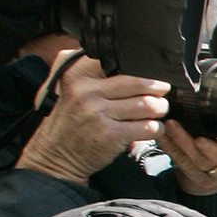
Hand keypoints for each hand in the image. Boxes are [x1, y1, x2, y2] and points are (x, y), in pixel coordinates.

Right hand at [16, 53, 169, 185]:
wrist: (55, 157)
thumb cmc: (69, 122)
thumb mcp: (70, 89)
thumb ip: (92, 73)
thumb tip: (129, 61)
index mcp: (77, 75)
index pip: (118, 60)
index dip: (140, 68)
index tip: (150, 73)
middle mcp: (86, 92)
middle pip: (139, 82)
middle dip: (157, 88)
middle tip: (162, 92)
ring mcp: (98, 113)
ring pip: (147, 104)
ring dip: (160, 108)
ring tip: (158, 111)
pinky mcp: (110, 135)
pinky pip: (147, 127)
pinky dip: (156, 128)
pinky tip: (153, 128)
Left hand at [163, 119, 216, 195]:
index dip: (215, 152)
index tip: (202, 139)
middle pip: (203, 160)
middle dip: (187, 142)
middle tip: (177, 125)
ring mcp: (204, 177)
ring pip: (187, 161)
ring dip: (174, 142)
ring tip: (168, 124)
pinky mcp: (188, 175)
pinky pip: (176, 160)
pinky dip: (167, 146)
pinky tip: (161, 134)